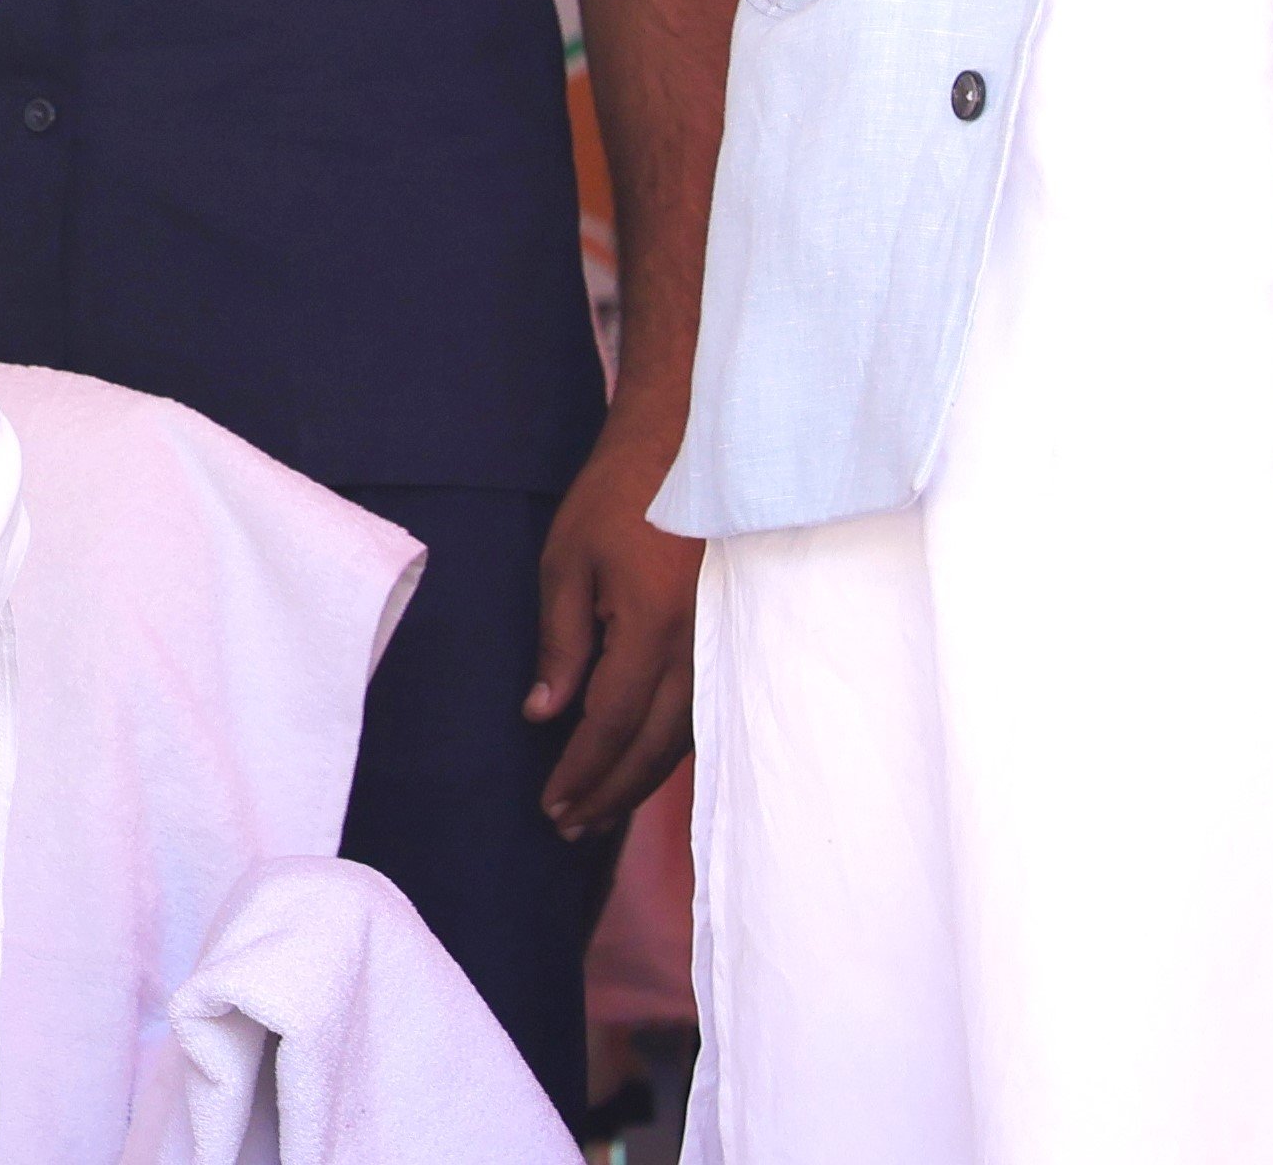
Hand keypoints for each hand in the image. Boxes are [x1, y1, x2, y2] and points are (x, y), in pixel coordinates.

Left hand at [527, 390, 700, 840]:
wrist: (686, 445)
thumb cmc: (618, 496)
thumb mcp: (566, 562)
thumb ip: (560, 644)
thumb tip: (545, 715)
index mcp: (650, 627)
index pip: (612, 723)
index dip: (582, 771)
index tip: (552, 806)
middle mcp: (696, 647)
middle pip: (653, 746)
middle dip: (610, 793)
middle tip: (570, 827)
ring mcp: (720, 643)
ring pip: (683, 736)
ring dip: (642, 779)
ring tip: (601, 810)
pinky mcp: (728, 635)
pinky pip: (700, 709)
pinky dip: (670, 746)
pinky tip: (645, 763)